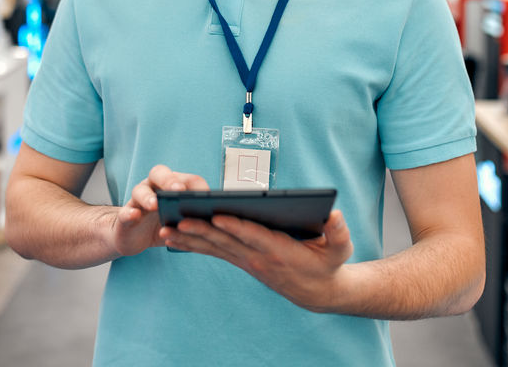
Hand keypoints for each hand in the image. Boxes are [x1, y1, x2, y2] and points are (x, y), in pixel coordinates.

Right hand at [110, 165, 209, 257]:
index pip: (185, 178)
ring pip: (140, 191)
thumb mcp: (181, 221)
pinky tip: (135, 216)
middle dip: (170, 181)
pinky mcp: (124, 217)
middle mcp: (153, 187)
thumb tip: (219, 220)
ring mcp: (137, 200)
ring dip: (148, 197)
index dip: (196, 185)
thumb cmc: (163, 225)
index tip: (207, 196)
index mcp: (170, 185)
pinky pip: (125, 212)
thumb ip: (195, 217)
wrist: (134, 237)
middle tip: (179, 190)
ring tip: (155, 205)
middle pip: (159, 174)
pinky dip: (130, 213)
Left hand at [160, 209, 354, 311]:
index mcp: (279, 250)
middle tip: (178, 221)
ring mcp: (247, 261)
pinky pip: (214, 252)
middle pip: (226, 241)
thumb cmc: (328, 264)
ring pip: (214, 247)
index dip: (236, 226)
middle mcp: (258, 257)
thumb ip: (338, 231)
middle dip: (201, 231)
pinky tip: (174, 239)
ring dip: (190, 239)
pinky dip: (193, 245)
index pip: (253, 236)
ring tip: (166, 231)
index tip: (218, 216)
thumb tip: (334, 214)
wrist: (319, 293)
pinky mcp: (241, 261)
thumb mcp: (341, 249)